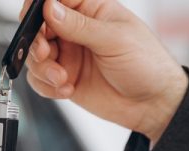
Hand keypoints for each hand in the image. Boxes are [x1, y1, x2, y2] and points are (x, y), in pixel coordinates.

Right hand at [22, 0, 188, 142]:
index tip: (34, 20)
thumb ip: (79, 25)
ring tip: (61, 78)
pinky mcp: (64, 78)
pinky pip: (40, 79)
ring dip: (42, 67)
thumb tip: (50, 8)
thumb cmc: (147, 64)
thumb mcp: (114, 39)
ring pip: (35, 55)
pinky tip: (67, 88)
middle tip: (46, 52)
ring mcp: (69, 54)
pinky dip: (47, 86)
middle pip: (38, 27)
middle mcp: (76, 30)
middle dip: (36, 41)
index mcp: (91, 9)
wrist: (154, 104)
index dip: (38, 6)